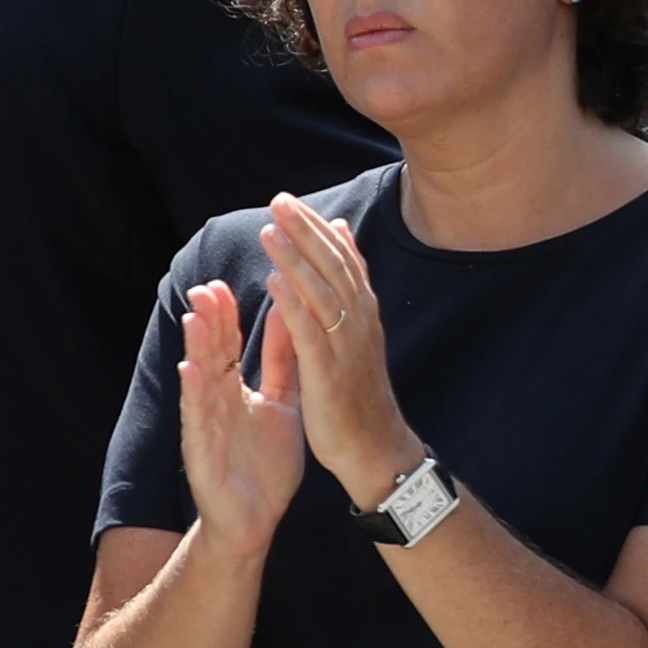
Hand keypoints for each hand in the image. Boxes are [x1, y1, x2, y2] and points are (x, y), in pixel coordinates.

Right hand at [169, 277, 308, 549]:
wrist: (257, 518)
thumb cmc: (266, 462)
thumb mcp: (282, 402)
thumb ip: (282, 362)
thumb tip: (286, 315)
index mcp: (235, 392)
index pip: (228, 347)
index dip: (226, 316)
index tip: (224, 282)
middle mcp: (216, 405)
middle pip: (210, 357)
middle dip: (207, 323)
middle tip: (204, 286)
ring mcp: (207, 428)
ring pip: (200, 382)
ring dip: (197, 350)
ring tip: (194, 317)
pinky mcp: (203, 453)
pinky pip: (198, 420)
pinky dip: (194, 394)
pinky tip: (189, 370)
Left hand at [260, 193, 417, 503]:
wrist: (375, 447)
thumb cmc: (360, 394)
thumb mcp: (357, 340)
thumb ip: (347, 295)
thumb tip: (339, 246)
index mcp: (364, 314)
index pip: (342, 259)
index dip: (316, 229)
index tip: (291, 201)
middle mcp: (360, 322)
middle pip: (333, 266)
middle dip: (305, 232)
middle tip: (279, 200)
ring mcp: (347, 346)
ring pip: (322, 292)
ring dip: (296, 259)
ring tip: (271, 230)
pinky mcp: (330, 372)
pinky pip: (311, 332)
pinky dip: (294, 304)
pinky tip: (274, 282)